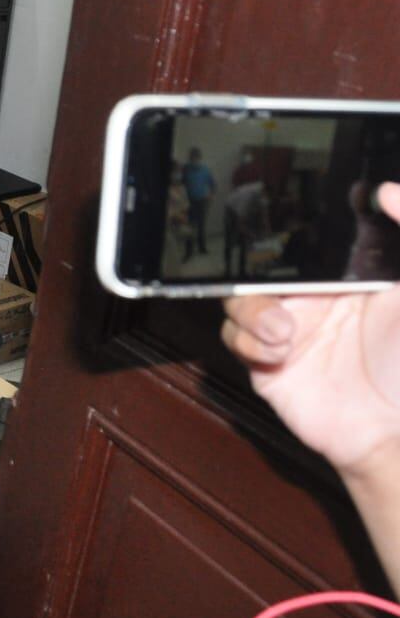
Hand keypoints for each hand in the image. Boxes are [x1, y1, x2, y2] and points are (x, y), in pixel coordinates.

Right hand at [220, 181, 399, 472]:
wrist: (390, 427)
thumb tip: (385, 190)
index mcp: (345, 274)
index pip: (304, 240)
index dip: (286, 232)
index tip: (278, 226)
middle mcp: (312, 298)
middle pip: (260, 266)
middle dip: (257, 273)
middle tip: (275, 288)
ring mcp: (286, 328)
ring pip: (239, 299)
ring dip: (252, 311)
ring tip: (281, 331)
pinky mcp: (264, 361)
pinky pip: (233, 338)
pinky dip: (247, 341)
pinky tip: (279, 350)